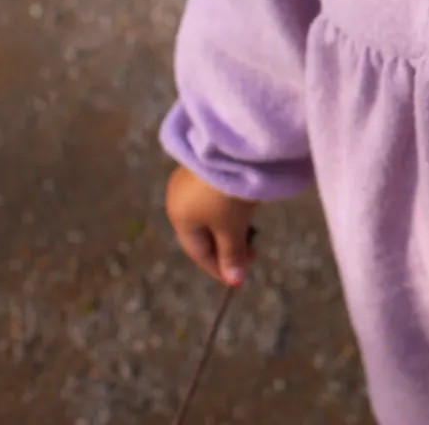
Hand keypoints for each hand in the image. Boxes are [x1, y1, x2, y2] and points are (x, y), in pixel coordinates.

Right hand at [166, 165, 258, 287]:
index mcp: (179, 219)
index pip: (198, 252)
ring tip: (250, 234)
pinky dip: (227, 210)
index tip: (239, 279)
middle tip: (251, 255)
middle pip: (201, 233)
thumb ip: (232, 254)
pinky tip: (242, 209)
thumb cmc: (226, 194)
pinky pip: (212, 198)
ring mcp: (188, 181)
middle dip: (225, 248)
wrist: (230, 146)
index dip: (218, 268)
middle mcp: (177, 200)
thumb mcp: (232, 227)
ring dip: (227, 229)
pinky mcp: (203, 166)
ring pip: (208, 215)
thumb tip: (234, 281)